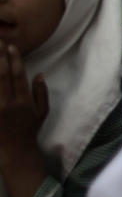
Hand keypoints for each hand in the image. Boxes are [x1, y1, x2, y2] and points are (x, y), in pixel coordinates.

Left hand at [0, 43, 47, 167]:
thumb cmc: (29, 130)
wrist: (14, 151)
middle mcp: (7, 104)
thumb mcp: (42, 112)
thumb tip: (39, 74)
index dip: (15, 59)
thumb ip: (41, 93)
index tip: (11, 46)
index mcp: (23, 102)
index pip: (19, 75)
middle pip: (2, 75)